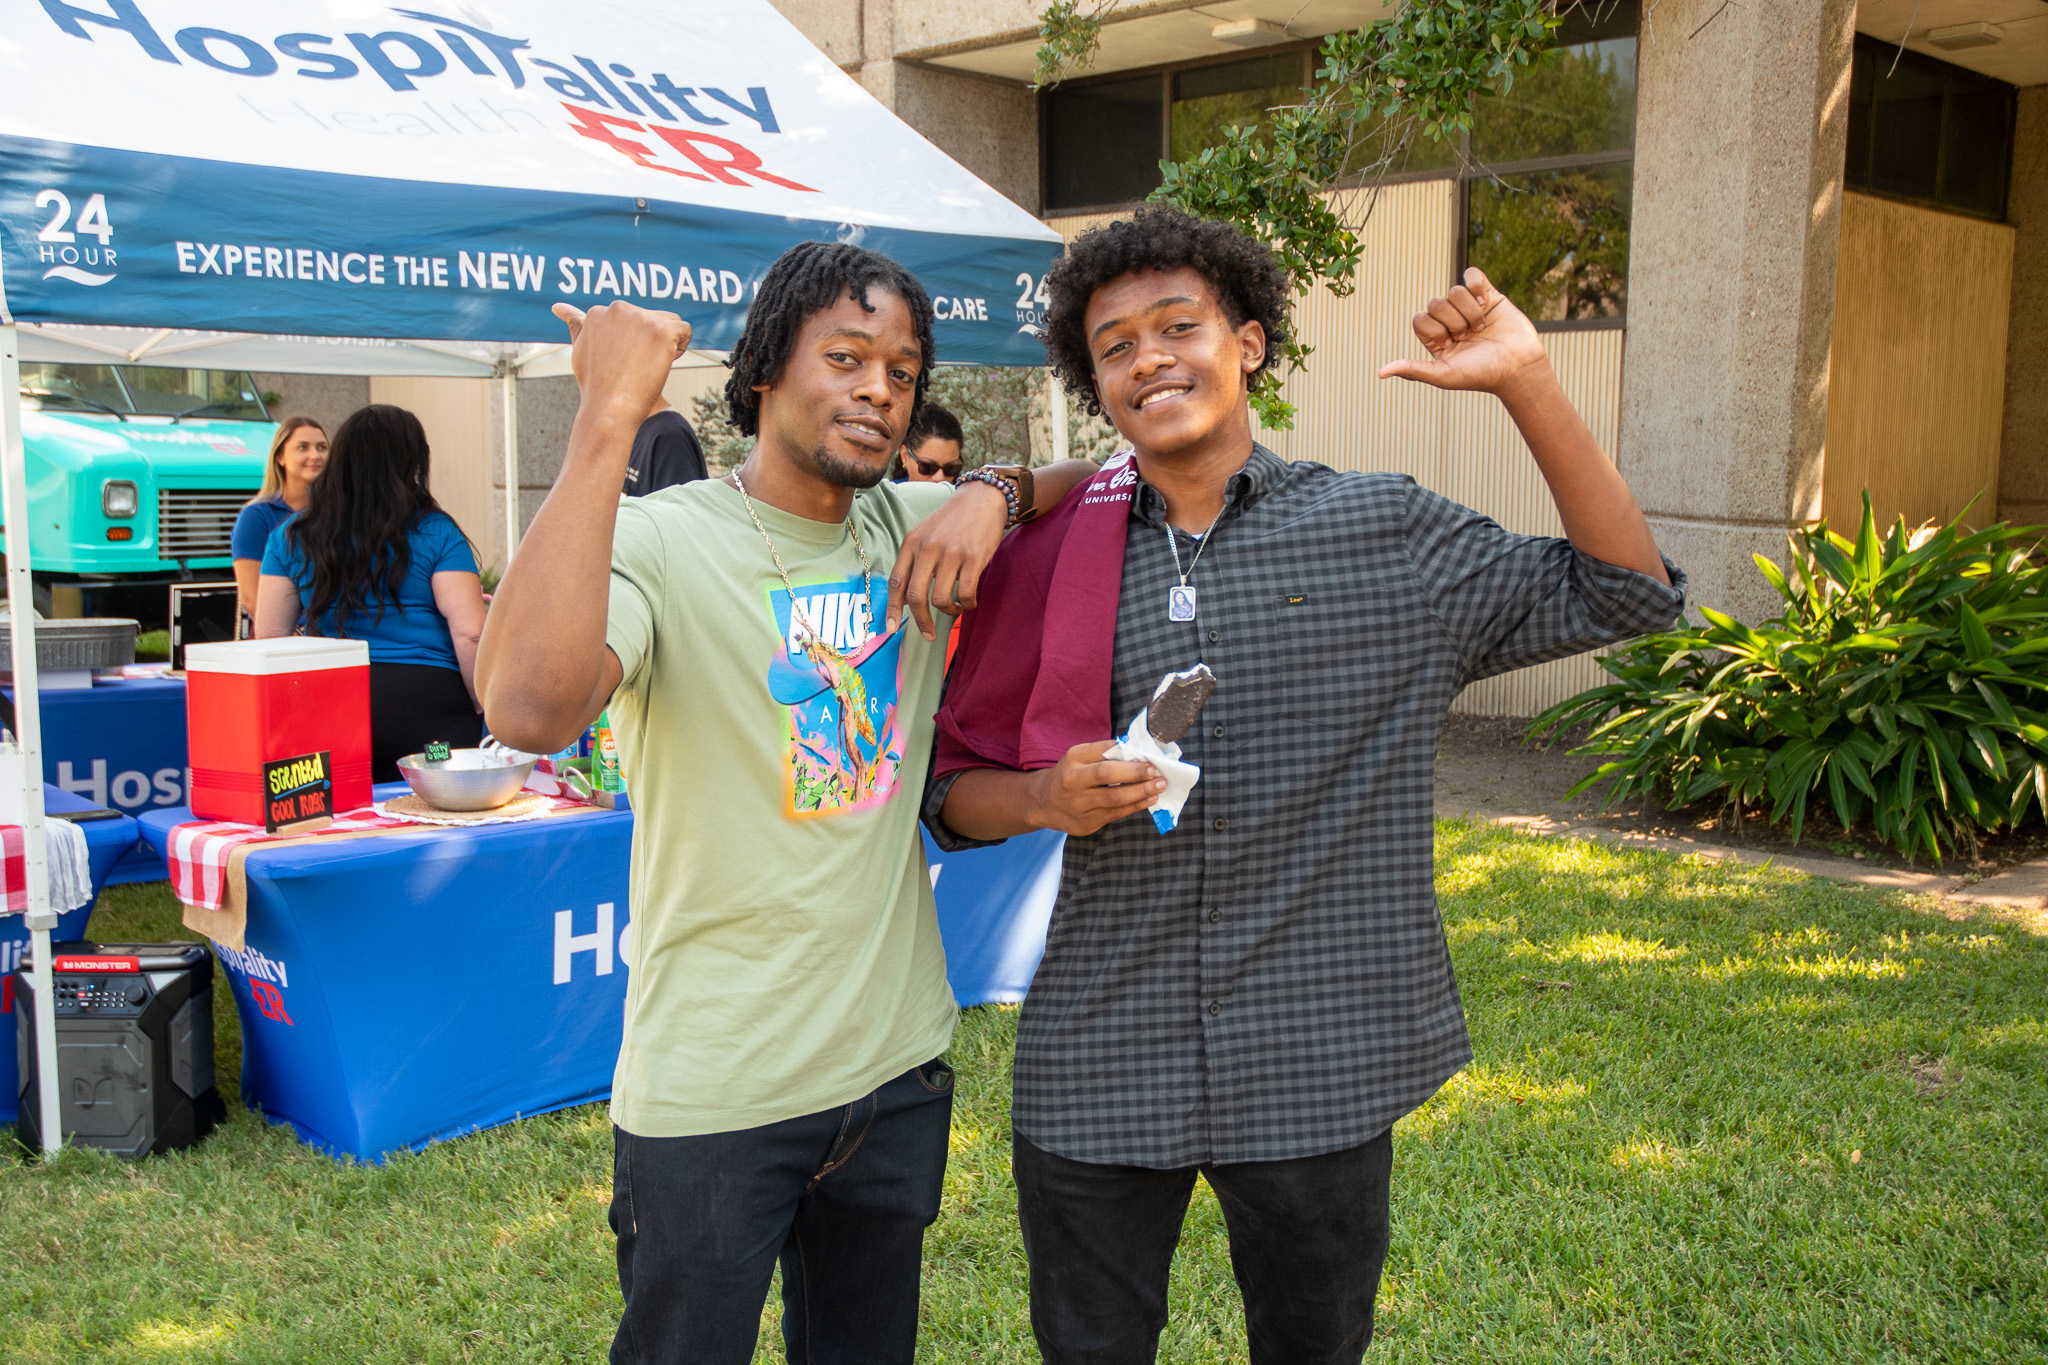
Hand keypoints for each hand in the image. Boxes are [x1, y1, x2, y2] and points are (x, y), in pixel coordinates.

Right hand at [552, 301, 690, 422]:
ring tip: (647, 366)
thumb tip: (558, 307)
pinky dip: (680, 349)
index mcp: (597, 312)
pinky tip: (663, 364)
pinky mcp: (661, 330)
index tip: (622, 363)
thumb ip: (576, 325)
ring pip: (669, 323)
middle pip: (650, 319)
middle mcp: (617, 309)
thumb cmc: (597, 385)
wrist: (610, 410)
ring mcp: (639, 318)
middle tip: (634, 367)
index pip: (631, 321)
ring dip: (666, 344)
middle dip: (649, 342)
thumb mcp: (580, 350)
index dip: (632, 344)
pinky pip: (685, 330)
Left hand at [885, 479, 1009, 640]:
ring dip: (948, 611)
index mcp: (911, 542)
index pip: (896, 581)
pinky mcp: (973, 557)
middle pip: (916, 596)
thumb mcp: (925, 533)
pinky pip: (965, 593)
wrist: (982, 499)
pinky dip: (967, 604)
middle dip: (921, 621)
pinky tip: (969, 602)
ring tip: (955, 608)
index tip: (892, 628)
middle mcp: (927, 547)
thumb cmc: (952, 520)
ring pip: (940, 599)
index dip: (892, 608)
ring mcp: (950, 552)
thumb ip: (914, 561)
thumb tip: (906, 598)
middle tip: (928, 634)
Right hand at [1028, 741, 1165, 836]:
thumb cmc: (1070, 775)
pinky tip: (1148, 799)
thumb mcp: (1079, 757)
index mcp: (1073, 758)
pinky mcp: (1086, 822)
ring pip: (1114, 799)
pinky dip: (1135, 806)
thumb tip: (1137, 752)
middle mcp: (1072, 780)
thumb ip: (1104, 753)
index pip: (1101, 751)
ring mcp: (1078, 804)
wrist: (1045, 803)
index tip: (1147, 758)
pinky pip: (1115, 814)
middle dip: (1134, 773)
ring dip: (1140, 792)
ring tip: (1159, 787)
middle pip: (1105, 775)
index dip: (1126, 754)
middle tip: (1155, 772)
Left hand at [1376, 268, 1549, 399]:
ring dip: (1470, 311)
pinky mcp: (1489, 295)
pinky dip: (1477, 284)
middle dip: (1453, 321)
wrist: (1518, 367)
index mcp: (1436, 338)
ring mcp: (1469, 307)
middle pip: (1436, 302)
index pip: (1419, 318)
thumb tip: (1380, 373)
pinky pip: (1472, 274)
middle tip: (1469, 337)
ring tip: (1482, 328)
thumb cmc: (1481, 375)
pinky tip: (1486, 302)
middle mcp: (1450, 321)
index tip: (1450, 345)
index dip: (1434, 329)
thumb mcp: (1443, 375)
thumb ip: (1413, 370)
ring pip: (1455, 290)